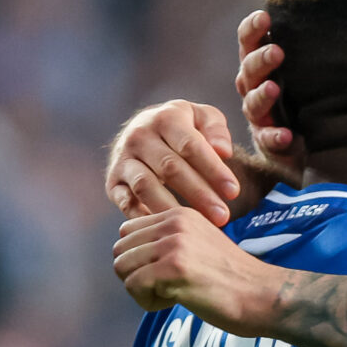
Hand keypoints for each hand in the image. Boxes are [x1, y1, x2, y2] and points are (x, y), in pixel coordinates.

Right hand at [107, 101, 247, 222]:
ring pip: (145, 186)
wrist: (142, 130)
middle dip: (198, 194)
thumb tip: (223, 151)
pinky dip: (142, 217)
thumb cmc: (182, 128)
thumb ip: (216, 129)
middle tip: (223, 216)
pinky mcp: (113, 182)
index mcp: (165, 118)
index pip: (191, 146)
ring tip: (195, 226)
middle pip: (170, 168)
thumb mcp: (202, 118)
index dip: (213, 170)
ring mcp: (123, 159)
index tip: (233, 192)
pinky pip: (125, 202)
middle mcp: (139, 136)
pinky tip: (165, 229)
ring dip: (171, 208)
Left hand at [114, 208, 281, 329]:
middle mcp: (174, 223)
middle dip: (135, 275)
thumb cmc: (233, 281)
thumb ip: (168, 243)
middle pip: (120, 250)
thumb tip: (128, 256)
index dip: (139, 259)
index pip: (127, 231)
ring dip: (140, 290)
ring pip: (122, 268)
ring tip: (169, 296)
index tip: (165, 274)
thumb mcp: (199, 246)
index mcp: (180, 214)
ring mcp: (174, 244)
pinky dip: (147, 302)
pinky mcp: (173, 269)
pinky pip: (133, 286)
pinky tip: (173, 303)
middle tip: (164, 288)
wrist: (264, 296)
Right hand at [235, 9, 292, 158]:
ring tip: (274, 88)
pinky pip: (267, 140)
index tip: (265, 17)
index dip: (252, 29)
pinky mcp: (267, 142)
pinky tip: (286, 135)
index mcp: (260, 64)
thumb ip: (313, 42)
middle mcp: (253, 87)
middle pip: (248, 70)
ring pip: (252, 103)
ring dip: (263, 95)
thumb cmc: (305, 91)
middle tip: (277, 51)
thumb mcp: (307, 65)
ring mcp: (259, 115)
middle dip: (260, 59)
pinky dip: (275, 137)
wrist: (304, 140)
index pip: (249, 41)